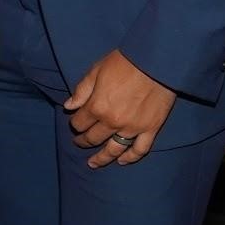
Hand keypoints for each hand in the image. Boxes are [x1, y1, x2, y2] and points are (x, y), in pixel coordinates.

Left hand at [65, 48, 176, 167]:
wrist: (156, 61)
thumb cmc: (124, 63)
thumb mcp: (96, 71)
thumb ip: (81, 91)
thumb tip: (68, 106)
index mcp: (97, 107)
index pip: (79, 123)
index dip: (75, 123)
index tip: (76, 122)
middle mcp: (113, 122)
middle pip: (93, 138)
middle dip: (83, 140)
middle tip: (79, 142)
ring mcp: (133, 128)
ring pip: (114, 149)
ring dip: (102, 158)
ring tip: (93, 163)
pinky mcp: (151, 129)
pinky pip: (140, 150)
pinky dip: (131, 158)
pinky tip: (122, 162)